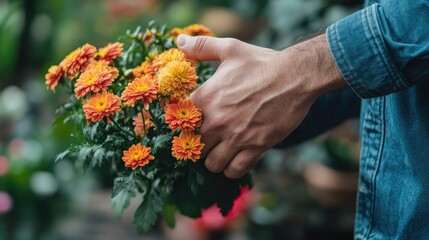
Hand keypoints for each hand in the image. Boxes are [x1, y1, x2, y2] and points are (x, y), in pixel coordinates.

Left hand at [177, 34, 345, 177]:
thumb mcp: (230, 49)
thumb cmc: (262, 62)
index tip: (195, 127)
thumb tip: (179, 41)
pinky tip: (236, 159)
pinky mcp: (255, 147)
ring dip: (214, 160)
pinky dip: (232, 169)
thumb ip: (201, 47)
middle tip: (210, 142)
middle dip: (200, 147)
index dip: (186, 127)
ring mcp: (236, 136)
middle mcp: (217, 120)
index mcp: (206, 97)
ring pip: (212, 164)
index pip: (181, 124)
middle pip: (194, 148)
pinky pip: (234, 170)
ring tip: (221, 152)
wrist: (296, 76)